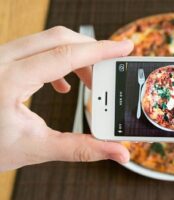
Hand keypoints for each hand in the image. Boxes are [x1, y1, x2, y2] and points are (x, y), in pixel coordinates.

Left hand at [0, 26, 133, 170]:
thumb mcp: (36, 148)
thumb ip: (82, 149)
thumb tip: (119, 153)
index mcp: (9, 80)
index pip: (64, 54)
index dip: (99, 50)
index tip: (124, 47)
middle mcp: (2, 61)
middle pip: (58, 38)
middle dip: (91, 50)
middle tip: (112, 67)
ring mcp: (0, 58)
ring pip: (48, 40)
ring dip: (76, 56)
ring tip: (90, 82)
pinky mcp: (3, 61)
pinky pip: (36, 49)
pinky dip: (59, 61)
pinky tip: (64, 85)